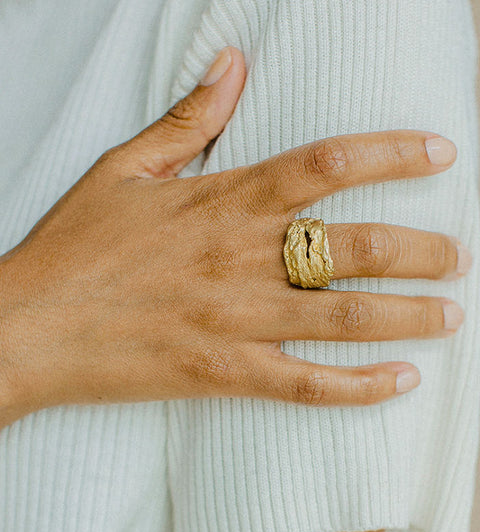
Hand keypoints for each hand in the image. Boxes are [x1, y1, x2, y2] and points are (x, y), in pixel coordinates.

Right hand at [0, 47, 469, 427]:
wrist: (30, 326)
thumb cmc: (74, 248)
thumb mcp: (123, 169)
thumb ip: (187, 119)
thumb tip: (233, 65)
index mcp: (222, 201)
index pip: (327, 165)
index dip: (392, 153)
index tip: (440, 154)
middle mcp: (241, 258)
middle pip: (356, 246)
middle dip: (422, 250)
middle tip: (460, 255)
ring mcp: (236, 321)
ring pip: (345, 317)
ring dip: (410, 315)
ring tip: (452, 313)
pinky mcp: (224, 374)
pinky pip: (307, 383)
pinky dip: (360, 385)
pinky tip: (401, 379)